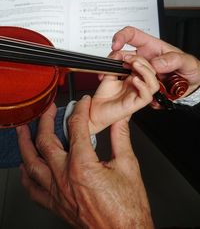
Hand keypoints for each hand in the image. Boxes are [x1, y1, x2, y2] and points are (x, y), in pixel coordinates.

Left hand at [17, 97, 153, 228]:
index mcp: (83, 166)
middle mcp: (65, 178)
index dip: (80, 110)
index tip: (83, 103)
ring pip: (32, 164)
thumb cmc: (127, 208)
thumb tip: (120, 120)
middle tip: (48, 110)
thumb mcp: (129, 166)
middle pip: (46, 141)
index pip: (77, 128)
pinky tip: (24, 167)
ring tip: (22, 131)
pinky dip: (26, 176)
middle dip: (46, 121)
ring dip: (25, 144)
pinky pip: (33, 189)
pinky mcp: (57, 204)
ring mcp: (58, 192)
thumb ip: (121, 138)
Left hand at [89, 53, 158, 133]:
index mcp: (134, 79)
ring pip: (154, 84)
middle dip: (142, 61)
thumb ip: (116, 65)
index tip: (125, 55)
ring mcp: (138, 95)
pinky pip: (147, 96)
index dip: (138, 58)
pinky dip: (142, 85)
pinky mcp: (136, 104)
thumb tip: (121, 55)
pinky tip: (134, 80)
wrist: (96, 109)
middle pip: (152, 72)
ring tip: (134, 65)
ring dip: (146, 72)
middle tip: (128, 59)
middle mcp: (138, 87)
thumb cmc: (104, 95)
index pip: (145, 66)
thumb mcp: (110, 74)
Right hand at [111, 26, 199, 95]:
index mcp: (151, 47)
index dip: (121, 36)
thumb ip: (173, 60)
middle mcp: (143, 58)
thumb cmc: (188, 70)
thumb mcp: (187, 62)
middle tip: (121, 66)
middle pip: (122, 53)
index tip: (116, 44)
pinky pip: (129, 85)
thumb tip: (156, 63)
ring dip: (119, 74)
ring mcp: (140, 71)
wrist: (191, 88)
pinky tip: (129, 90)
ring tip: (126, 79)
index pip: (132, 35)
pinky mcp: (140, 84)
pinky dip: (127, 88)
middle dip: (116, 59)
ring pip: (122, 69)